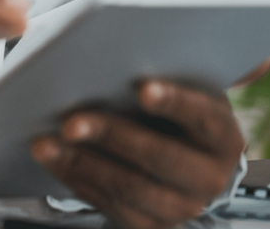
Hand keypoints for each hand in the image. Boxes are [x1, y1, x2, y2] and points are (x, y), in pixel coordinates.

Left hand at [31, 80, 243, 228]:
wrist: (180, 166)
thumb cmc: (171, 118)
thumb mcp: (179, 96)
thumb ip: (159, 80)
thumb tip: (113, 57)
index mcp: (224, 138)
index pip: (205, 118)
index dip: (176, 103)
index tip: (142, 88)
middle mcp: (210, 178)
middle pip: (160, 157)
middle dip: (111, 136)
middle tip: (70, 122)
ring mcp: (181, 206)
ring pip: (128, 187)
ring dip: (80, 163)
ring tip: (45, 144)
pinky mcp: (149, 224)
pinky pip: (109, 204)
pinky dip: (75, 179)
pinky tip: (53, 160)